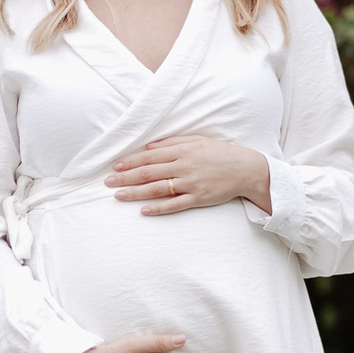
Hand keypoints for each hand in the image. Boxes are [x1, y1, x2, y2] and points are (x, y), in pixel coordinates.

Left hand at [105, 134, 271, 215]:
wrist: (246, 169)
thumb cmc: (220, 153)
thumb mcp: (196, 141)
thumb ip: (171, 143)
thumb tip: (149, 147)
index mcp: (182, 151)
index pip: (149, 157)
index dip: (130, 162)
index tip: (114, 167)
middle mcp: (184, 166)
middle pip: (148, 173)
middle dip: (126, 178)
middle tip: (107, 183)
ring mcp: (191, 183)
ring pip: (158, 189)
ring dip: (136, 193)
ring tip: (118, 196)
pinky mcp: (199, 198)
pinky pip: (175, 205)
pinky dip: (159, 208)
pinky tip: (144, 211)